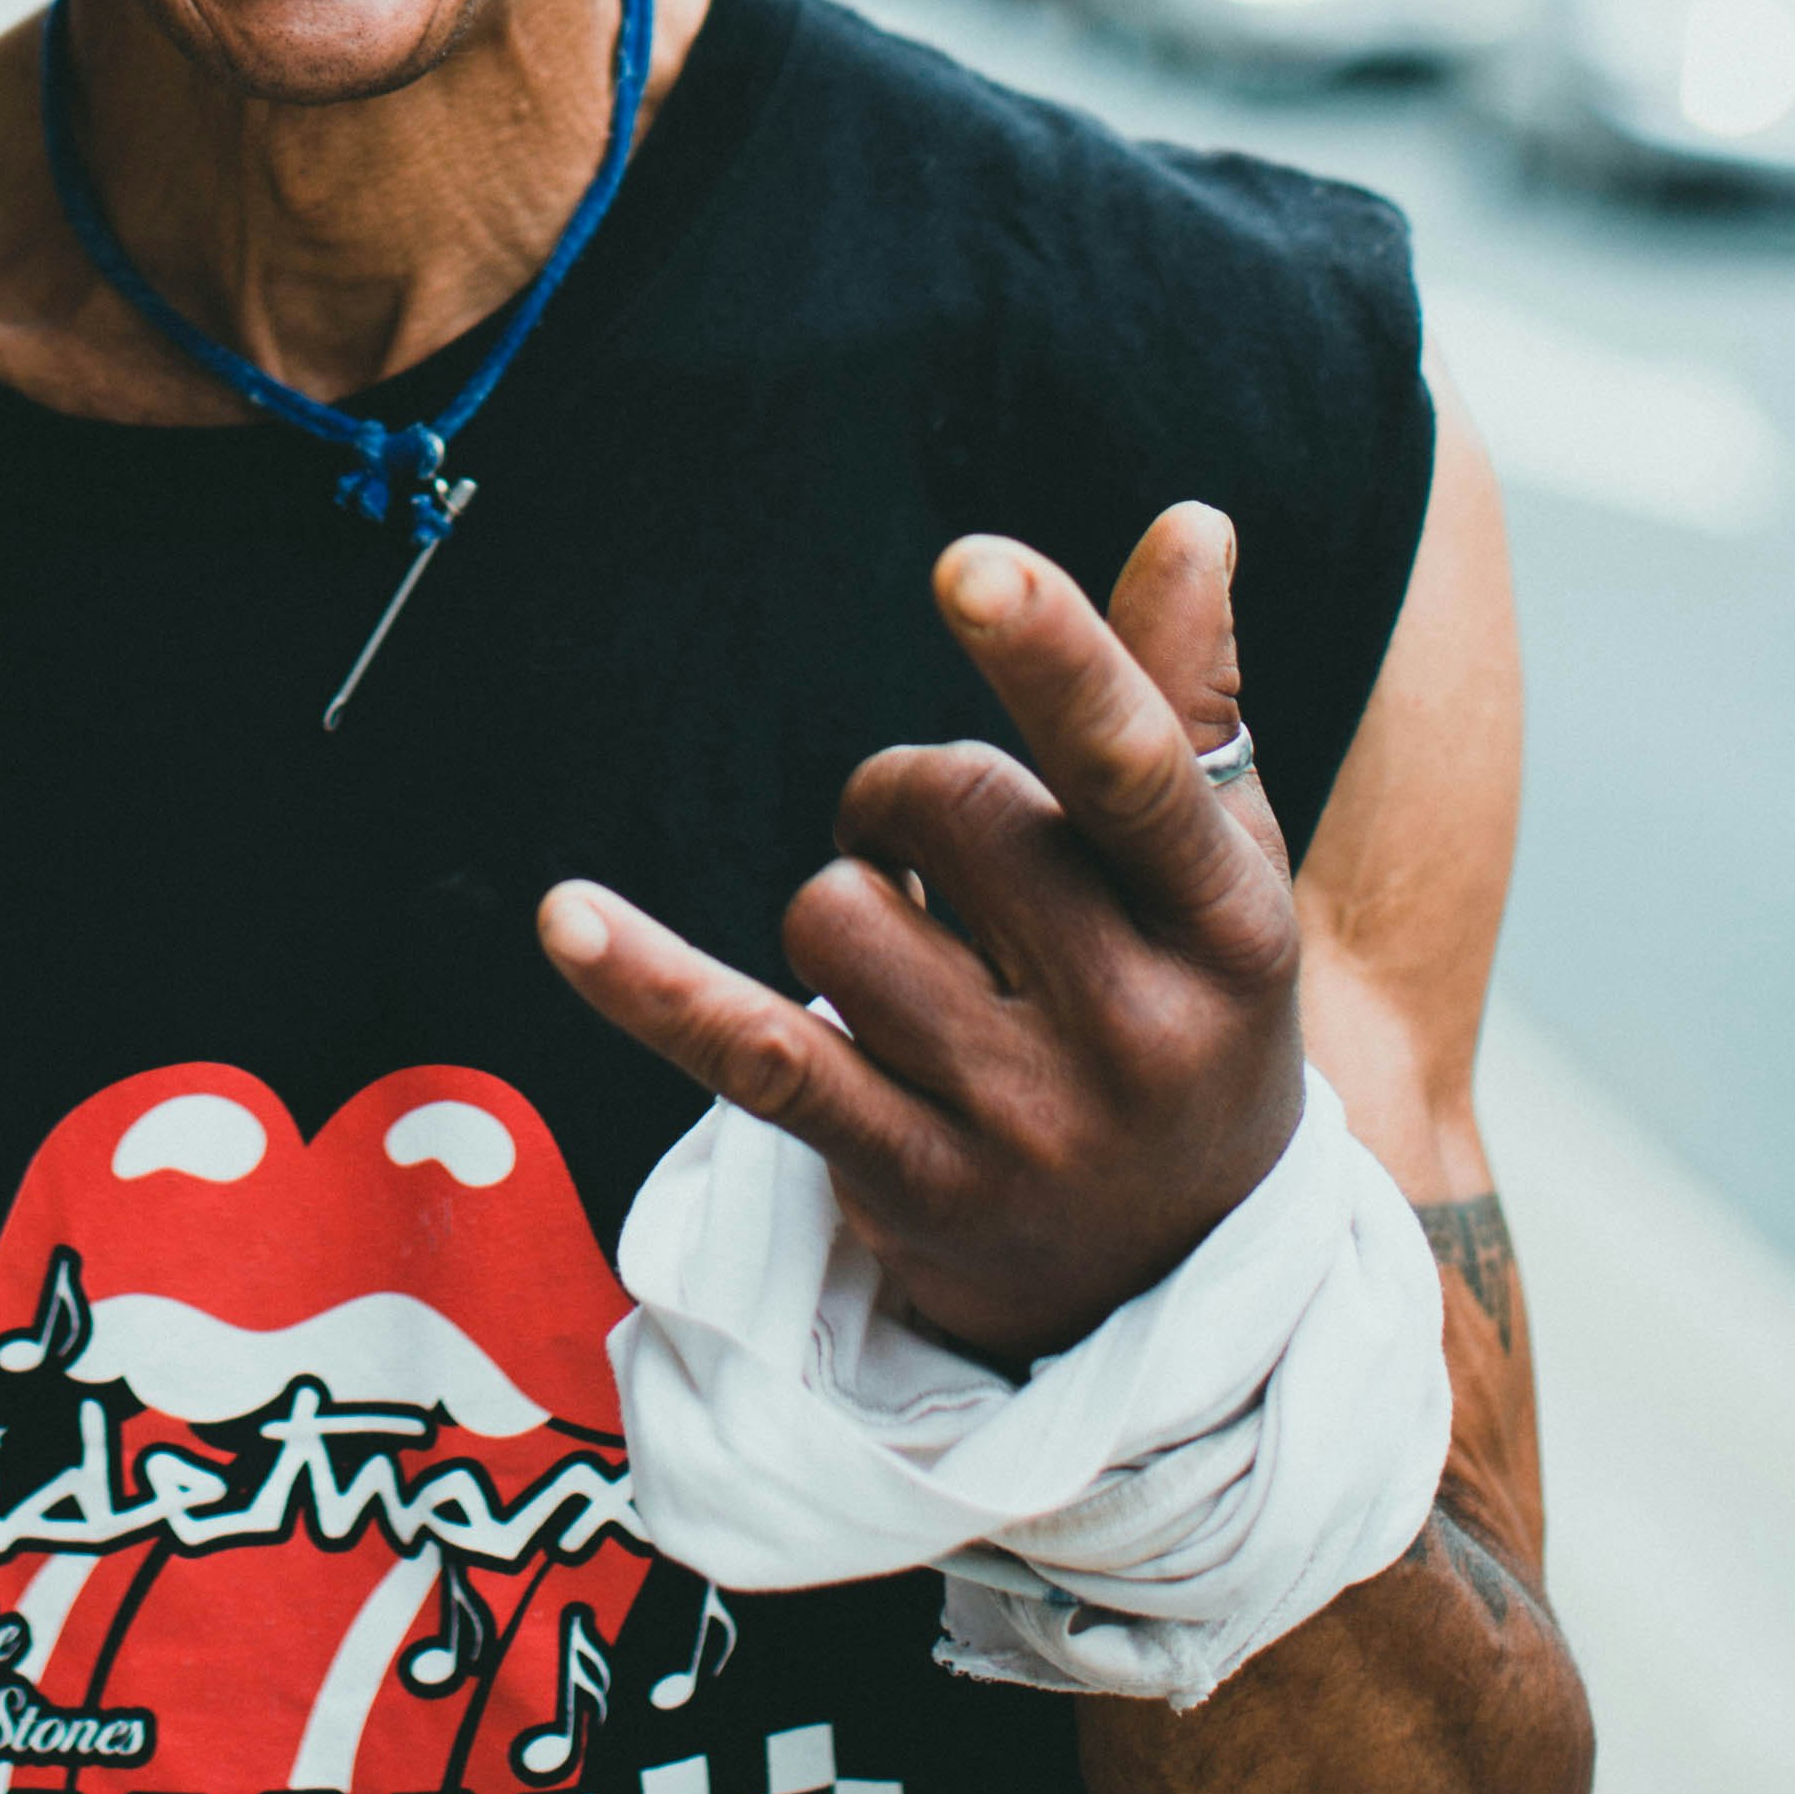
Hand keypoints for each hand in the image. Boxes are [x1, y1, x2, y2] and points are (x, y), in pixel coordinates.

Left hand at [540, 504, 1303, 1369]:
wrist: (1176, 1273)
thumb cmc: (1181, 1007)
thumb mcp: (1213, 869)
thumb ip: (1182, 697)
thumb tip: (1193, 521)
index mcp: (1230, 923)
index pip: (1134, 767)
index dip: (1053, 657)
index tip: (970, 563)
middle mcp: (1139, 1031)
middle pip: (949, 809)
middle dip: (910, 797)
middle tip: (944, 862)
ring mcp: (1024, 1124)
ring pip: (836, 915)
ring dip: (842, 907)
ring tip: (916, 970)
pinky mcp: (911, 1186)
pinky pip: (754, 1057)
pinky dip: (650, 984)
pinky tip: (564, 917)